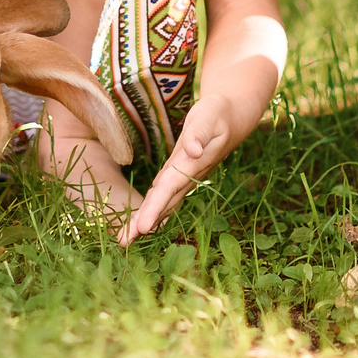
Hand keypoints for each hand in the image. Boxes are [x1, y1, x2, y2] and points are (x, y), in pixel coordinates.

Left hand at [117, 94, 241, 243]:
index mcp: (190, 164)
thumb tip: (193, 150)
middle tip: (124, 243)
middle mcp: (187, 176)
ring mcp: (186, 178)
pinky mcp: (182, 175)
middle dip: (144, 223)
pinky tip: (145, 225)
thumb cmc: (217, 114)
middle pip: (163, 203)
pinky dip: (154, 211)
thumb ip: (199, 134)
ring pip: (164, 203)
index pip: (169, 188)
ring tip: (128, 240)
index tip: (142, 228)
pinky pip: (165, 197)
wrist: (233, 118)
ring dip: (147, 221)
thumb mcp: (209, 118)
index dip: (155, 208)